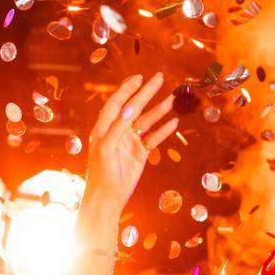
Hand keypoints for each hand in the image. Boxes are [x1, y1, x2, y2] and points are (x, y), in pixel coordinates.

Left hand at [85, 72, 178, 216]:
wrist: (108, 196)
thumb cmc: (101, 172)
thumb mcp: (106, 148)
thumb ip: (117, 127)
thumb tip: (130, 108)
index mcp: (105, 127)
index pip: (117, 102)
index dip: (127, 89)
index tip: (139, 78)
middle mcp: (118, 130)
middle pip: (135, 107)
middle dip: (146, 92)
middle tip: (159, 78)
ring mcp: (130, 141)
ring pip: (147, 121)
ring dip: (159, 110)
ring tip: (172, 99)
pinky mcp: (140, 152)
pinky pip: (154, 137)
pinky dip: (163, 130)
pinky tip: (173, 122)